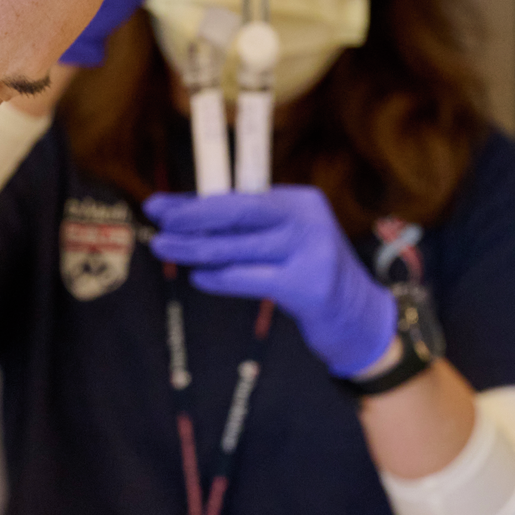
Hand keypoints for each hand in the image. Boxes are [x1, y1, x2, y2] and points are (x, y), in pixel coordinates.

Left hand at [146, 187, 397, 376]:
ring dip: (195, 249)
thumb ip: (243, 229)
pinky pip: (249, 279)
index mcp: (300, 201)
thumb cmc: (308, 275)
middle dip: (192, 217)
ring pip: (237, 248)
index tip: (160, 204)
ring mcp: (310, 252)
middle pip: (237, 212)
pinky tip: (197, 278)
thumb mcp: (284, 242)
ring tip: (164, 248)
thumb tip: (182, 215)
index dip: (196, 201)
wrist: (358, 318)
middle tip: (157, 222)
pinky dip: (219, 279)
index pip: (239, 196)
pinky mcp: (307, 286)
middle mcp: (307, 220)